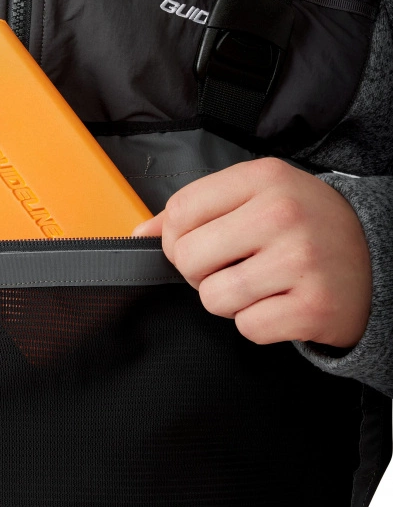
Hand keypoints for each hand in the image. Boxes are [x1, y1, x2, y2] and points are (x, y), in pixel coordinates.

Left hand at [133, 157, 371, 347]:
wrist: (375, 257)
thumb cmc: (302, 227)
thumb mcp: (253, 198)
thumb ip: (193, 211)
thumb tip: (137, 234)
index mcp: (263, 178)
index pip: (180, 211)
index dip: (178, 238)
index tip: (203, 244)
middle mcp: (283, 213)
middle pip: (188, 258)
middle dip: (200, 273)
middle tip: (233, 268)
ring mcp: (302, 260)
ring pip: (214, 299)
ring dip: (228, 301)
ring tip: (259, 285)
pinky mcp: (315, 306)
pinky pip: (248, 328)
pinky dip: (258, 324)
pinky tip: (281, 304)